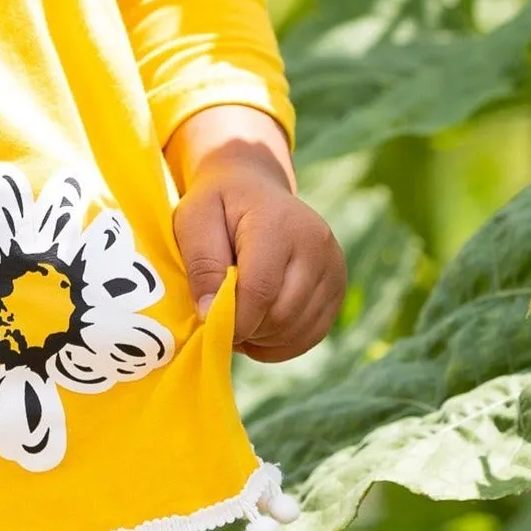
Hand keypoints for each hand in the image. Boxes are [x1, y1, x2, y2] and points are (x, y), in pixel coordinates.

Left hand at [167, 107, 346, 363]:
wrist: (254, 189)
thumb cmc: (218, 206)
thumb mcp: (193, 221)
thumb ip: (201, 265)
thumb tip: (210, 314)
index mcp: (278, 224)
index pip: (260, 290)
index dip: (234, 319)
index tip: (210, 322)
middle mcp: (316, 244)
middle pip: (282, 315)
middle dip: (247, 329)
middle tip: (222, 319)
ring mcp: (333, 266)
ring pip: (297, 330)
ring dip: (263, 337)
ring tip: (240, 318)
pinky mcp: (338, 286)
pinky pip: (312, 334)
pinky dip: (282, 342)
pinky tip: (261, 327)